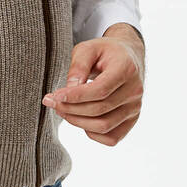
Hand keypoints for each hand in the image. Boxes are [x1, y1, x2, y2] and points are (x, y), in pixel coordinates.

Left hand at [42, 24, 144, 145]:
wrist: (127, 56)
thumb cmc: (105, 52)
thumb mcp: (88, 49)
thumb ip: (78, 66)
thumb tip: (69, 90)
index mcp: (126, 69)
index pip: (100, 90)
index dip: (75, 96)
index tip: (55, 96)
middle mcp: (135, 90)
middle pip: (99, 109)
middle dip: (70, 109)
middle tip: (51, 102)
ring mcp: (135, 108)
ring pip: (104, 126)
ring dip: (77, 122)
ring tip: (62, 110)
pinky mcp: (131, 120)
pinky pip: (111, 138)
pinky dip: (92, 133)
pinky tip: (80, 119)